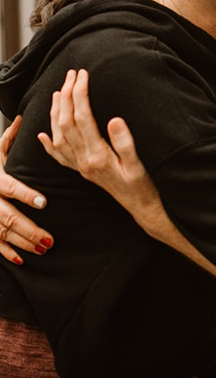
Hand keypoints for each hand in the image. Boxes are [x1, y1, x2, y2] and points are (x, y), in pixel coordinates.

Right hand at [0, 116, 54, 264]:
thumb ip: (8, 138)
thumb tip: (24, 118)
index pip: (9, 187)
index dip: (25, 194)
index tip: (43, 201)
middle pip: (8, 216)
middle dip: (29, 228)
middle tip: (50, 239)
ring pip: (2, 232)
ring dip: (23, 242)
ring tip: (44, 248)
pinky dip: (6, 252)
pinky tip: (22, 260)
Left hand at [38, 68, 168, 239]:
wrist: (142, 208)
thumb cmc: (143, 186)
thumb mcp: (139, 164)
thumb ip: (125, 143)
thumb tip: (114, 120)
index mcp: (98, 156)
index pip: (82, 118)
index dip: (81, 94)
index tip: (83, 75)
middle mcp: (84, 161)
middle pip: (67, 122)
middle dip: (67, 95)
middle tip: (72, 74)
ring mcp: (81, 167)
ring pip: (59, 136)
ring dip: (56, 112)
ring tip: (59, 92)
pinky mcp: (82, 171)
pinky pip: (59, 157)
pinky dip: (48, 144)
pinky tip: (43, 134)